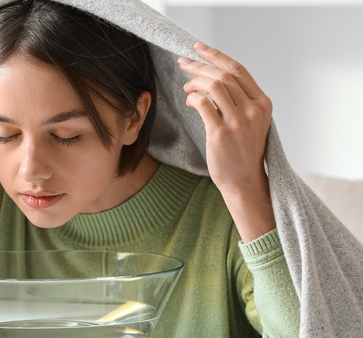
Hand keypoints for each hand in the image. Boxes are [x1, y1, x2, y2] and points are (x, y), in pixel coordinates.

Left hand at [179, 42, 275, 240]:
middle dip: (200, 66)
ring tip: (186, 87)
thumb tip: (213, 78)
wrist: (244, 180)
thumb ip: (240, 100)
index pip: (238, 69)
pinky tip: (189, 101)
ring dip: (195, 82)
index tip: (199, 48)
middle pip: (223, 75)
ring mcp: (238, 121)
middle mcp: (253, 109)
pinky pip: (202, 104)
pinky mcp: (221, 133)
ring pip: (213, 86)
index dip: (216, 56)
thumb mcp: (251, 121)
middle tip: (183, 64)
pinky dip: (192, 98)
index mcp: (263, 102)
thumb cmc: (243, 150)